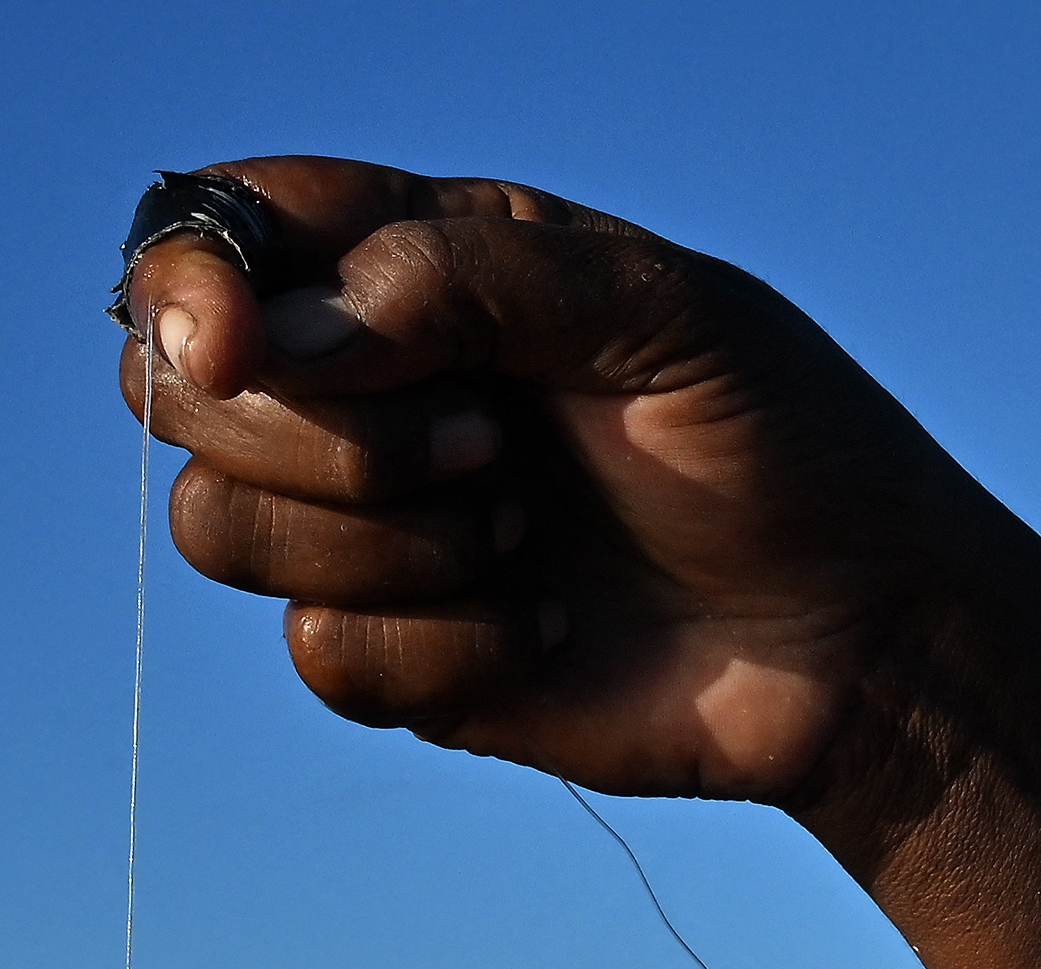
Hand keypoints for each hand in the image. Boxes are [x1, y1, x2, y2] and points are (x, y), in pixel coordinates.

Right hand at [108, 159, 1040, 968]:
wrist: (866, 638)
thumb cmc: (787, 447)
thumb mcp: (662, 312)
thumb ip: (469, 278)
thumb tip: (274, 333)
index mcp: (418, 267)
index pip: (220, 236)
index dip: (186, 281)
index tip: (237, 341)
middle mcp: (369, 389)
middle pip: (175, 394)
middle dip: (313, 432)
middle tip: (487, 446)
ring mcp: (375, 528)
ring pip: (219, 528)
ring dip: (379, 543)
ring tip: (529, 538)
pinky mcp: (404, 660)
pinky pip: (318, 655)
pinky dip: (434, 650)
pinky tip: (543, 632)